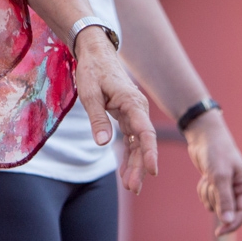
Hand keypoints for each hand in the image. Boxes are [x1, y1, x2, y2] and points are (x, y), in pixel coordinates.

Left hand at [73, 30, 158, 192]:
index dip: (149, 152)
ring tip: (131, 186)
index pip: (145, 131)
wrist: (95, 53)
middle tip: (133, 187)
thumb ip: (97, 118)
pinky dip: (129, 154)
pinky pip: (131, 139)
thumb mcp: (89, 93)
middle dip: (140, 166)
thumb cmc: (92, 70)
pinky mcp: (127, 116)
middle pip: (143, 141)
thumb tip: (103, 143)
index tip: (152, 170)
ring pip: (138, 143)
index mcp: (131, 102)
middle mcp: (137, 109)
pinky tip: (126, 171)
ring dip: (135, 164)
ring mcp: (134, 113)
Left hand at [183, 112, 241, 233]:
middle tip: (211, 182)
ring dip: (208, 195)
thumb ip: (224, 200)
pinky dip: (203, 191)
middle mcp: (240, 190)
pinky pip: (208, 199)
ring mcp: (228, 189)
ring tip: (208, 177)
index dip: (233, 224)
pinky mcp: (216, 187)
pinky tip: (204, 178)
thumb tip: (228, 221)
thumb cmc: (215, 152)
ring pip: (215, 206)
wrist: (203, 136)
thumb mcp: (219, 176)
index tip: (219, 232)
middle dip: (215, 200)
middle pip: (227, 211)